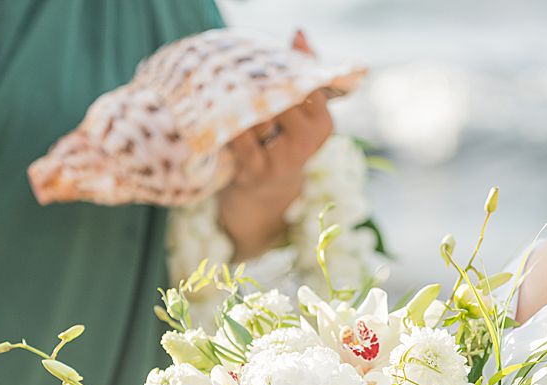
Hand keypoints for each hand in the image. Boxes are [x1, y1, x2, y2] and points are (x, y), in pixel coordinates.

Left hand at [217, 31, 333, 260]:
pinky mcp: (256, 171)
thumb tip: (299, 33)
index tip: (269, 62)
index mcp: (324, 124)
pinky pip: (238, 136)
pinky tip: (222, 115)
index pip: (307, 86)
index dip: (286, 71)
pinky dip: (230, 123)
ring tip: (229, 90)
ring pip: (259, 115)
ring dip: (243, 103)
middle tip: (242, 71)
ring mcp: (282, 159)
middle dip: (262, 85)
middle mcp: (307, 142)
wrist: (267, 190)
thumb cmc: (283, 137)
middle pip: (282, 99)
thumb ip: (301, 71)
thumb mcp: (300, 109)